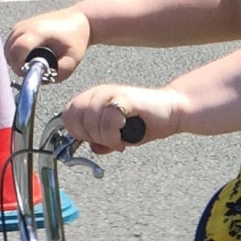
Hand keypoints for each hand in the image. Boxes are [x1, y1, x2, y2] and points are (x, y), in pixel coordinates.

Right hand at [5, 8, 90, 82]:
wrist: (78, 20)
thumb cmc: (76, 38)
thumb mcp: (73, 59)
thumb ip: (61, 73)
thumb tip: (44, 80)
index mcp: (37, 32)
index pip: (16, 51)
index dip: (18, 66)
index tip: (28, 74)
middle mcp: (25, 26)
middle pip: (8, 51)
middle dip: (16, 65)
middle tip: (31, 71)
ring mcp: (21, 25)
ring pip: (7, 48)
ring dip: (15, 60)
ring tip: (31, 64)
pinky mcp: (20, 26)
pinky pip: (9, 44)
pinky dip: (15, 53)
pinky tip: (28, 57)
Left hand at [59, 84, 187, 152]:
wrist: (172, 110)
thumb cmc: (146, 120)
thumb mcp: (118, 134)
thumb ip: (101, 140)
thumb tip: (92, 148)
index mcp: (94, 97)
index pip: (68, 114)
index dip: (76, 132)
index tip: (93, 141)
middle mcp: (100, 92)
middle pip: (75, 117)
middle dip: (88, 136)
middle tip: (106, 141)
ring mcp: (111, 93)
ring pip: (90, 121)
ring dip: (103, 139)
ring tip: (117, 142)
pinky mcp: (124, 99)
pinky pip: (108, 121)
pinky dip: (113, 137)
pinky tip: (122, 141)